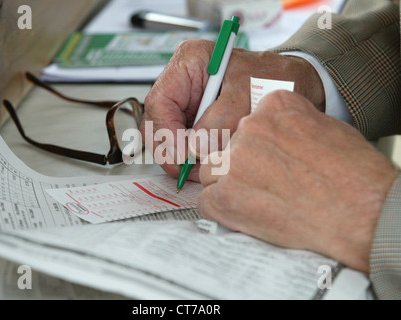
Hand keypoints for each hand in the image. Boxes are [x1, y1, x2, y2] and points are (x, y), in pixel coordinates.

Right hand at [140, 39, 325, 179]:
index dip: (166, 133)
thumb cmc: (273, 78)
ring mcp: (187, 100)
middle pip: (157, 122)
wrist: (294, 82)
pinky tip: (208, 161)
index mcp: (189, 62)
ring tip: (204, 167)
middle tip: (189, 169)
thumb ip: (218, 124)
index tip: (183, 156)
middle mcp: (183, 81)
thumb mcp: (246, 97)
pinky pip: (183, 141)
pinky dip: (193, 155)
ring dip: (182, 155)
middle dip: (171, 149)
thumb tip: (193, 150)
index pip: (159, 102)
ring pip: (167, 135)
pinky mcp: (196, 116)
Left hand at [198, 90, 398, 272]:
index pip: (246, 123)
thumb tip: (276, 135)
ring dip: (228, 186)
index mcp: (275, 105)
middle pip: (227, 147)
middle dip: (241, 167)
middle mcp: (250, 127)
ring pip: (212, 172)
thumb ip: (291, 124)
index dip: (255, 147)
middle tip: (265, 185)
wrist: (362, 213)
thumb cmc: (354, 176)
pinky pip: (207, 200)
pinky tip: (248, 214)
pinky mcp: (226, 195)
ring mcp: (235, 161)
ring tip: (259, 201)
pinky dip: (222, 210)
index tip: (266, 161)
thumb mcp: (325, 128)